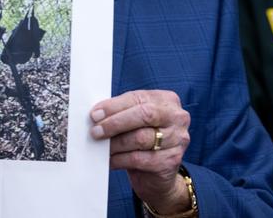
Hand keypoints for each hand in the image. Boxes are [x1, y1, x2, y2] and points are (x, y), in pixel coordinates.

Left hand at [90, 90, 191, 213]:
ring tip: (101, 147)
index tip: (95, 114)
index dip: (114, 106)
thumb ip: (121, 112)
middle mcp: (177, 117)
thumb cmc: (144, 138)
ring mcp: (177, 139)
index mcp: (167, 100)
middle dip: (116, 123)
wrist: (158, 173)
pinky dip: (120, 159)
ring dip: (116, 143)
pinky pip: (140, 159)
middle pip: (144, 115)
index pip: (138, 99)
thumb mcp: (135, 120)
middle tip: (96, 131)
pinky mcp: (171, 160)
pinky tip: (110, 160)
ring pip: (141, 138)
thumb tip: (97, 114)